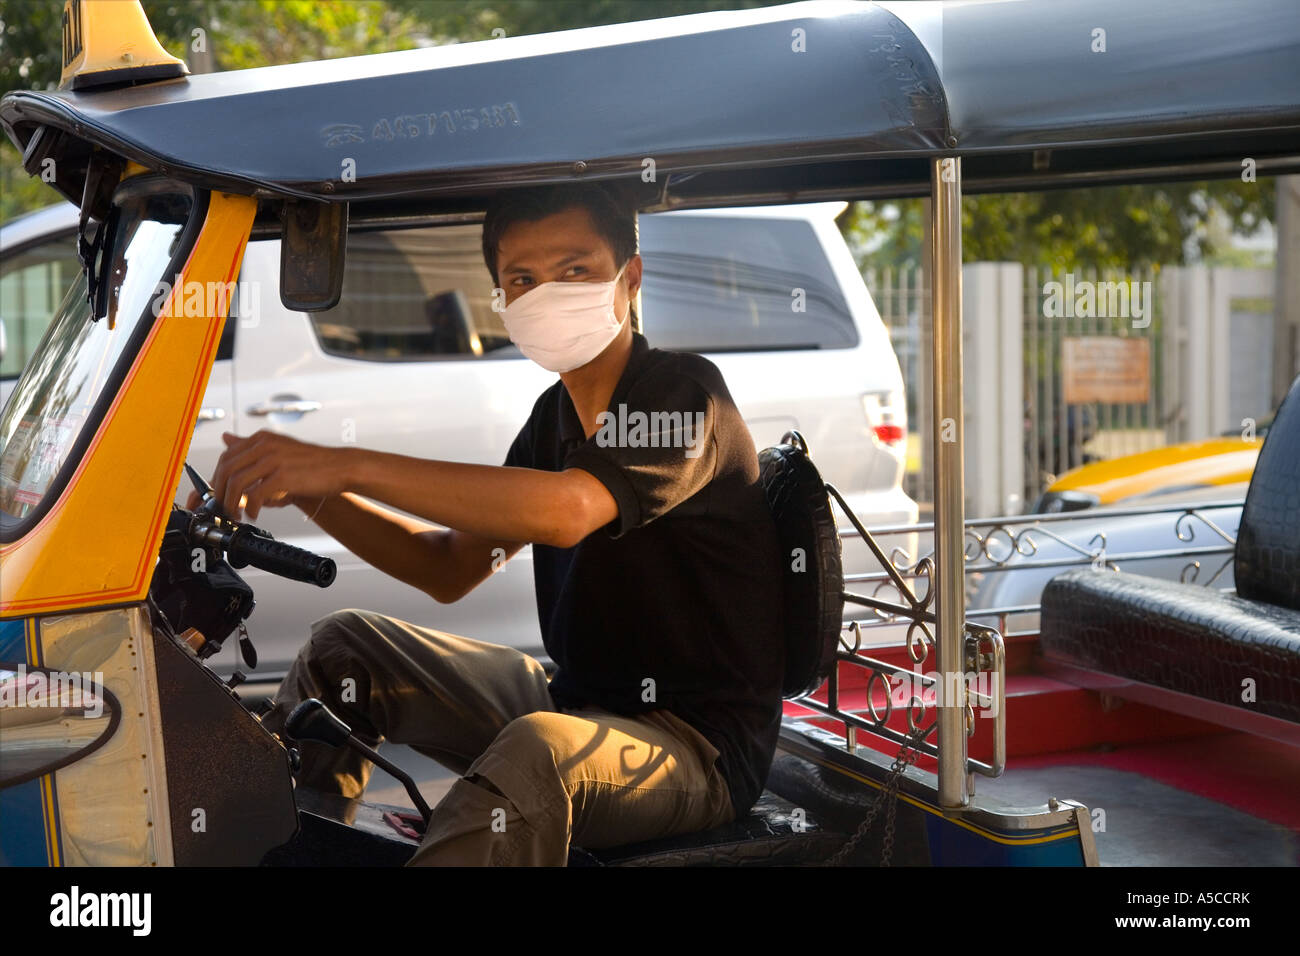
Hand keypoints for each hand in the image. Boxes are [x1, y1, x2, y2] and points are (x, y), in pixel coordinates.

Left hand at [186, 430, 349, 521]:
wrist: (342, 467)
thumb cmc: (313, 463)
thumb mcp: (278, 448)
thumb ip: (251, 446)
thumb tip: (226, 438)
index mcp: (262, 438)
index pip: (226, 456)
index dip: (218, 479)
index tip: (220, 494)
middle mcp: (265, 445)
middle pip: (227, 470)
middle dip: (220, 493)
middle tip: (224, 508)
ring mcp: (273, 459)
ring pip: (237, 483)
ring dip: (232, 503)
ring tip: (236, 515)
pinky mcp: (282, 476)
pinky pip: (255, 494)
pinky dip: (250, 508)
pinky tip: (253, 514)